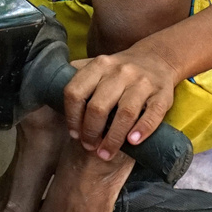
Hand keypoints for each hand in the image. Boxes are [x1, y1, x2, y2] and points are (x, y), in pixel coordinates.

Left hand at [62, 47, 179, 160]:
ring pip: (125, 112)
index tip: (74, 134)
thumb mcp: (96, 67)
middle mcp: (120, 72)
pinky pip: (152, 114)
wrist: (157, 58)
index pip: (75, 92)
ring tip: (105, 153)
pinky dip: (142, 129)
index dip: (71, 117)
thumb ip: (77, 77)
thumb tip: (50, 95)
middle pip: (98, 106)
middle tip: (89, 147)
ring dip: (113, 137)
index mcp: (98, 65)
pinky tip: (133, 142)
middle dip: (90, 131)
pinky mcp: (162, 94)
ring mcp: (142, 82)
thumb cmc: (119, 71)